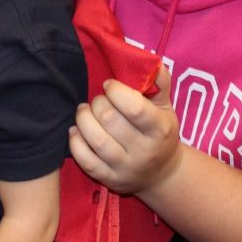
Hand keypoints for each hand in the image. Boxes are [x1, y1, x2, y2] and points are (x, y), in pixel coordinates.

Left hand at [68, 68, 181, 195]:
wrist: (162, 174)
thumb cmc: (160, 133)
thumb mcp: (166, 107)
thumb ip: (160, 81)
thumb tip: (148, 61)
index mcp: (160, 129)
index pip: (134, 108)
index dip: (115, 91)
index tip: (109, 84)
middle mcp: (144, 151)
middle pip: (110, 120)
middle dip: (98, 102)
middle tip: (98, 99)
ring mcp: (125, 168)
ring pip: (96, 141)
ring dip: (83, 119)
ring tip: (84, 111)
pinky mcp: (109, 180)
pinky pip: (85, 161)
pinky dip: (75, 142)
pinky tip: (76, 130)